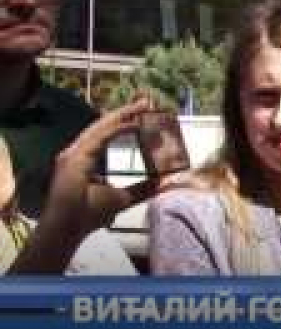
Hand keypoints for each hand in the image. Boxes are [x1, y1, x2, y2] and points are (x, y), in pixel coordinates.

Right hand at [44, 97, 163, 234]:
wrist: (68, 227)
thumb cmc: (89, 214)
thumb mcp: (124, 197)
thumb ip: (142, 188)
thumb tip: (164, 181)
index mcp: (86, 157)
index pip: (107, 133)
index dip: (125, 120)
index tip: (144, 111)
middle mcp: (78, 151)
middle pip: (104, 125)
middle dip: (127, 112)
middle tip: (148, 100)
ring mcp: (74, 153)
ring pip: (101, 127)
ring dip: (123, 114)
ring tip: (143, 105)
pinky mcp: (74, 158)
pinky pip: (99, 137)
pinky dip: (117, 128)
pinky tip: (134, 122)